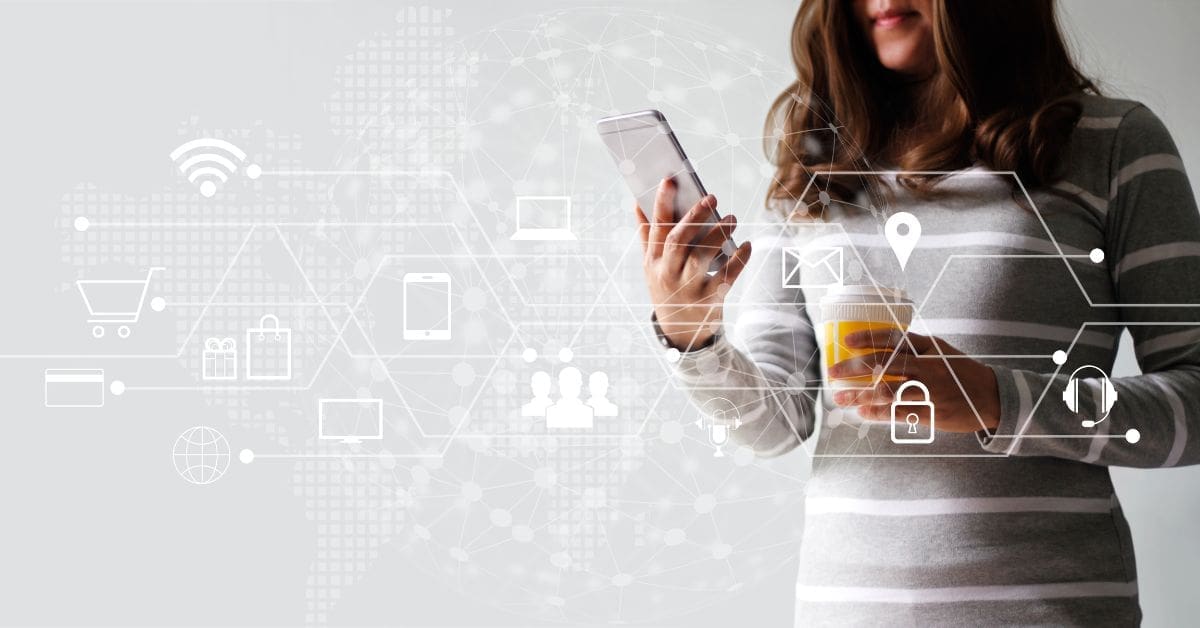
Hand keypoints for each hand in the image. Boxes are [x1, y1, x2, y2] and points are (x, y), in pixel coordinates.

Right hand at [636, 178, 752, 349]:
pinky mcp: (710, 300)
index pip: (656, 228)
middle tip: (712, 196)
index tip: (670, 180)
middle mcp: (667, 275)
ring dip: (718, 234)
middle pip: (678, 240)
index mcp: (652, 262)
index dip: (662, 203)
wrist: (680, 332)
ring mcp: (688, 289)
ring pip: (701, 257)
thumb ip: (647, 236)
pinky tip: (746, 245)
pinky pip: (727, 276)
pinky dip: (739, 260)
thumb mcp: (651, 266)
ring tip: (732, 219)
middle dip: (694, 216)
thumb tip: (637, 203)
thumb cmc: (667, 288)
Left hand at [827, 328, 1000, 432]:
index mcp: (928, 350)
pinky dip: (878, 413)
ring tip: (840, 398)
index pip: (893, 340)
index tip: (845, 341)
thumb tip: (880, 340)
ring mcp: (928, 393)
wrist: (992, 397)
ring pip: (888, 393)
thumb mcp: (941, 350)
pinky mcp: (931, 414)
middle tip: (833, 373)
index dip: (867, 339)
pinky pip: (899, 414)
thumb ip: (913, 345)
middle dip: (854, 370)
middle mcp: (927, 370)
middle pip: (884, 367)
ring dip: (860, 395)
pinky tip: (861, 412)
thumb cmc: (961, 371)